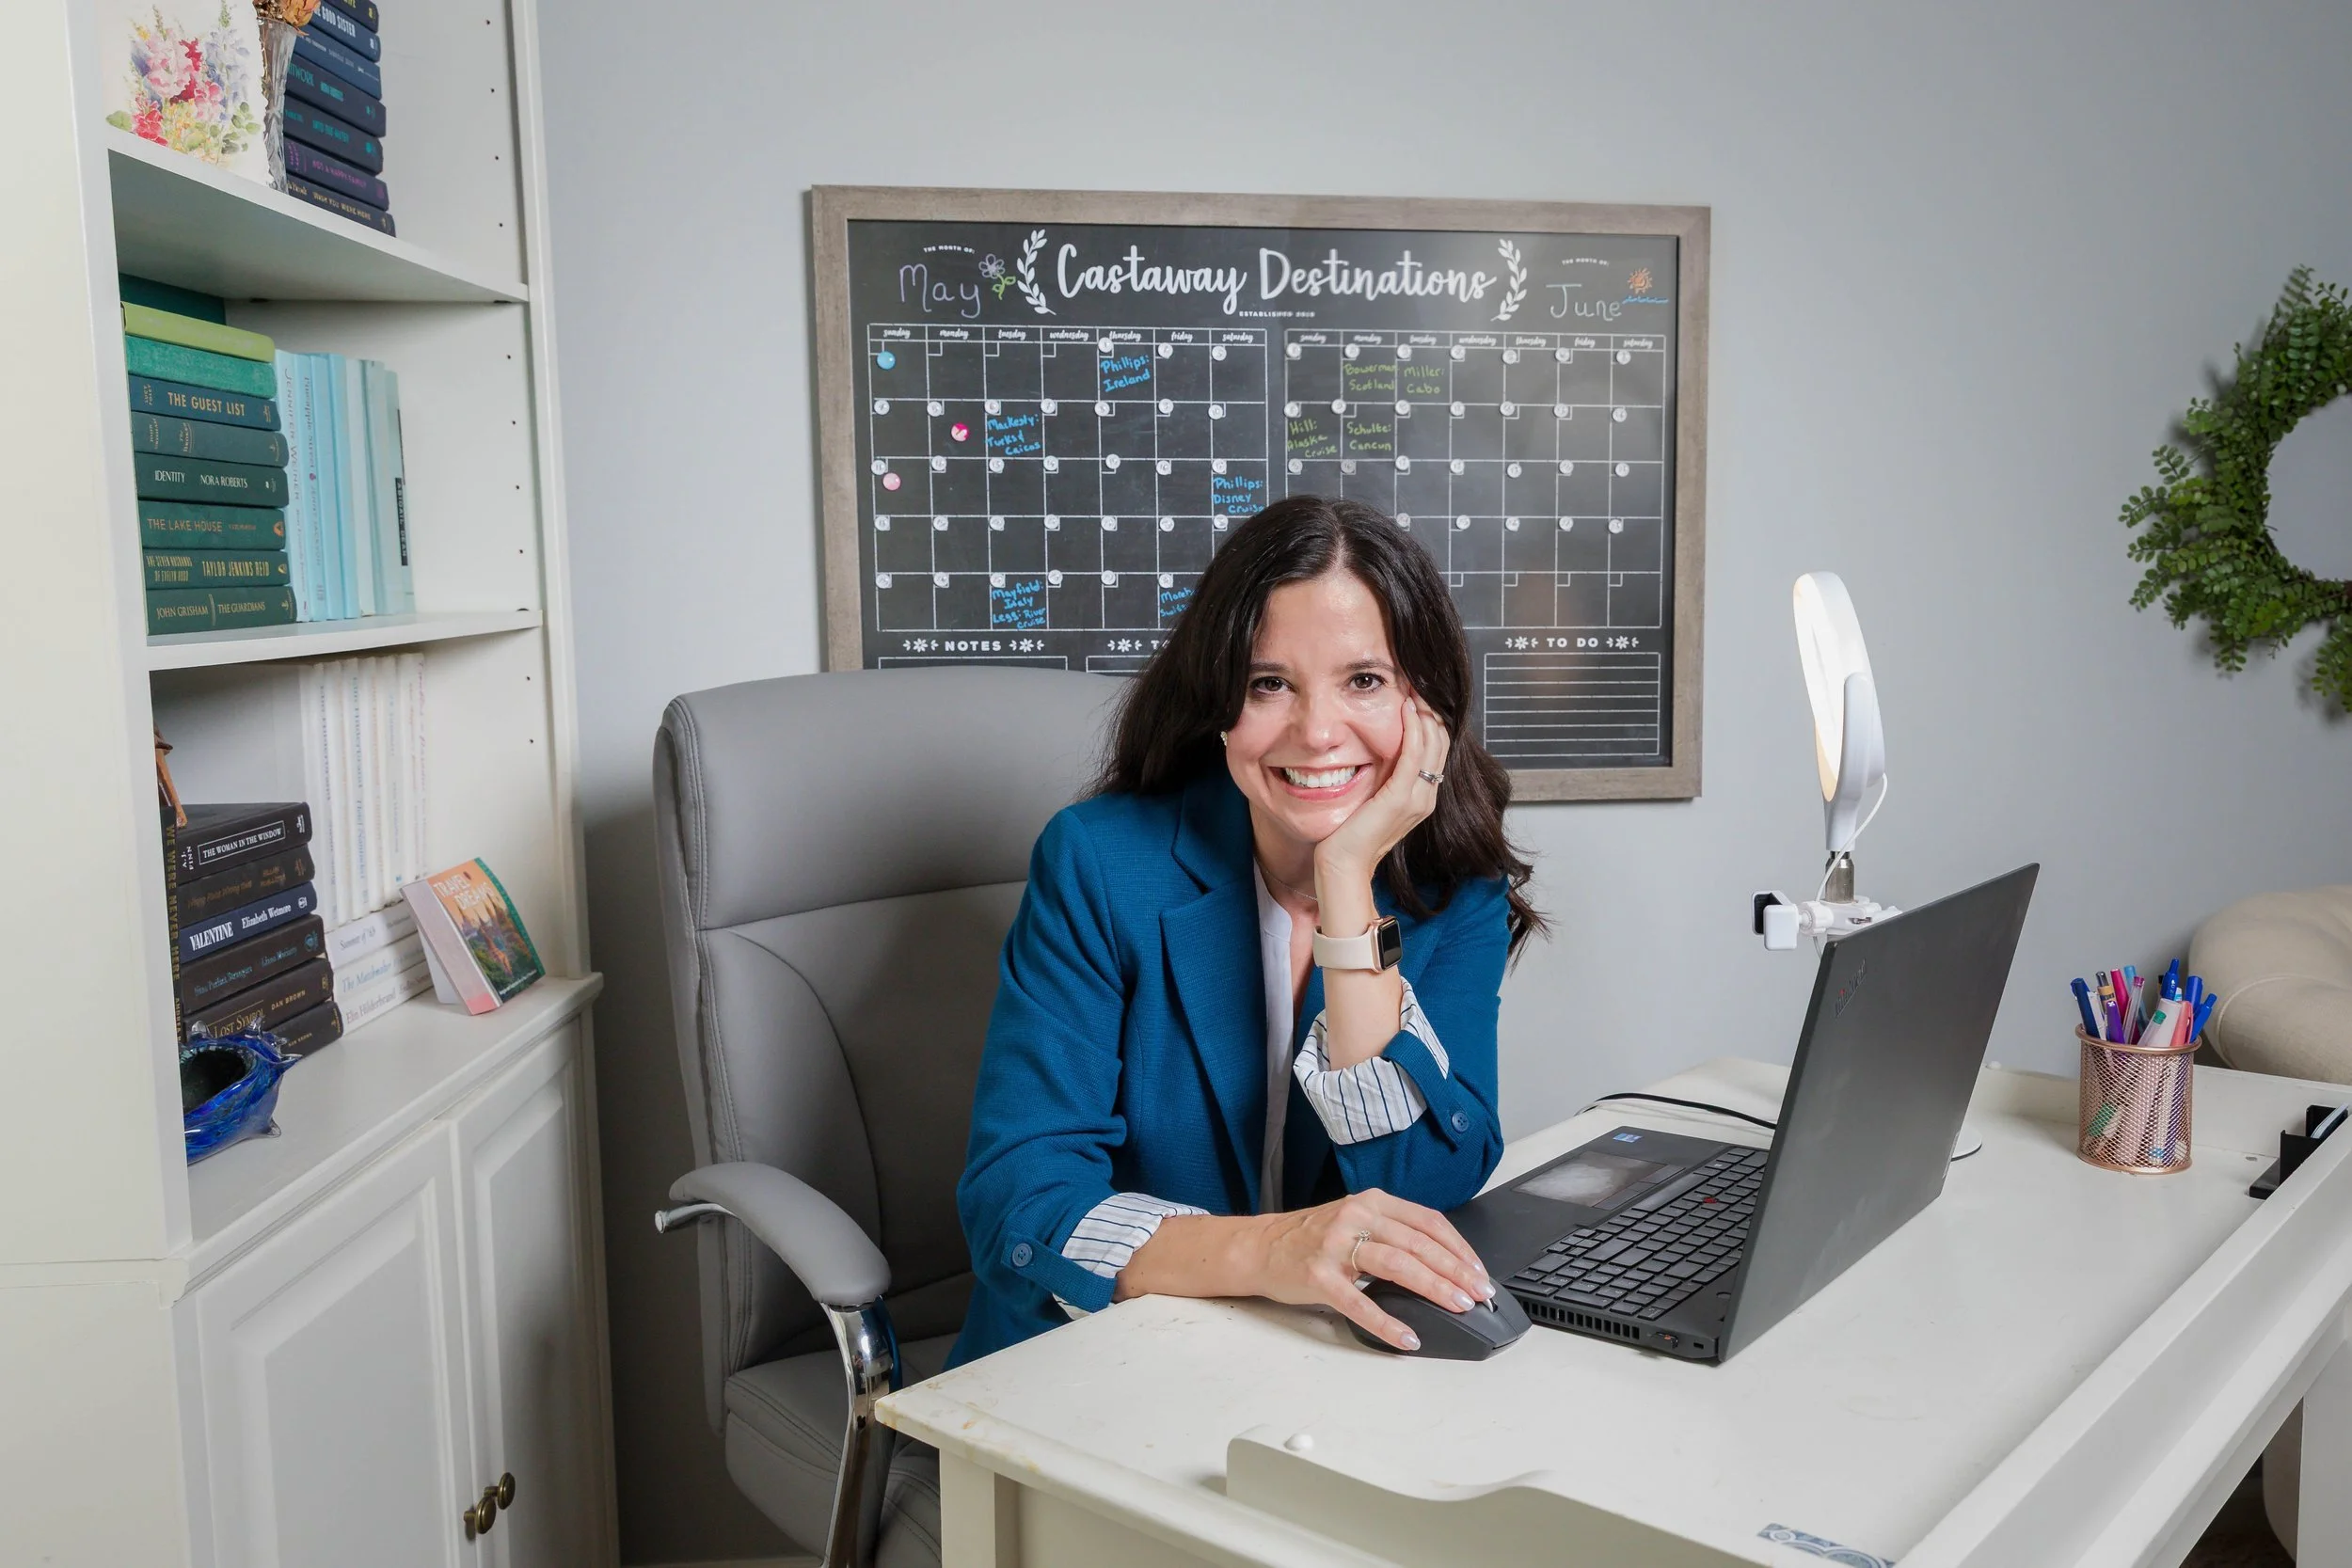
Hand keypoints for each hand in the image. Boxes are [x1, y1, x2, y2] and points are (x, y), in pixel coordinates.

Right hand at [1250, 1188, 1492, 1351]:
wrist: (1259, 1247)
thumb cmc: (1311, 1238)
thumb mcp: (1355, 1221)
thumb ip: (1393, 1233)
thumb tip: (1443, 1264)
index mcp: (1372, 1203)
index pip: (1429, 1222)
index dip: (1460, 1248)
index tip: (1479, 1272)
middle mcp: (1356, 1218)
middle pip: (1419, 1244)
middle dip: (1456, 1271)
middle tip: (1479, 1293)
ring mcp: (1336, 1247)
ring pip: (1398, 1265)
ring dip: (1434, 1288)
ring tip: (1457, 1306)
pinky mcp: (1319, 1277)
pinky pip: (1360, 1303)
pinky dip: (1387, 1323)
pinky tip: (1408, 1336)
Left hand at [1312, 696, 1450, 890]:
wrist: (1343, 864)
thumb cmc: (1351, 834)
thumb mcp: (1374, 797)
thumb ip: (1384, 776)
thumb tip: (1380, 749)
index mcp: (1422, 796)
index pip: (1437, 747)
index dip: (1430, 718)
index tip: (1416, 695)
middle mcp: (1426, 796)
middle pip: (1441, 741)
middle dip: (1430, 709)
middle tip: (1416, 684)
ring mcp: (1417, 798)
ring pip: (1433, 743)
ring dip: (1424, 713)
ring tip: (1412, 690)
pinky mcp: (1401, 797)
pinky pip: (1414, 755)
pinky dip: (1413, 729)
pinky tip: (1406, 710)